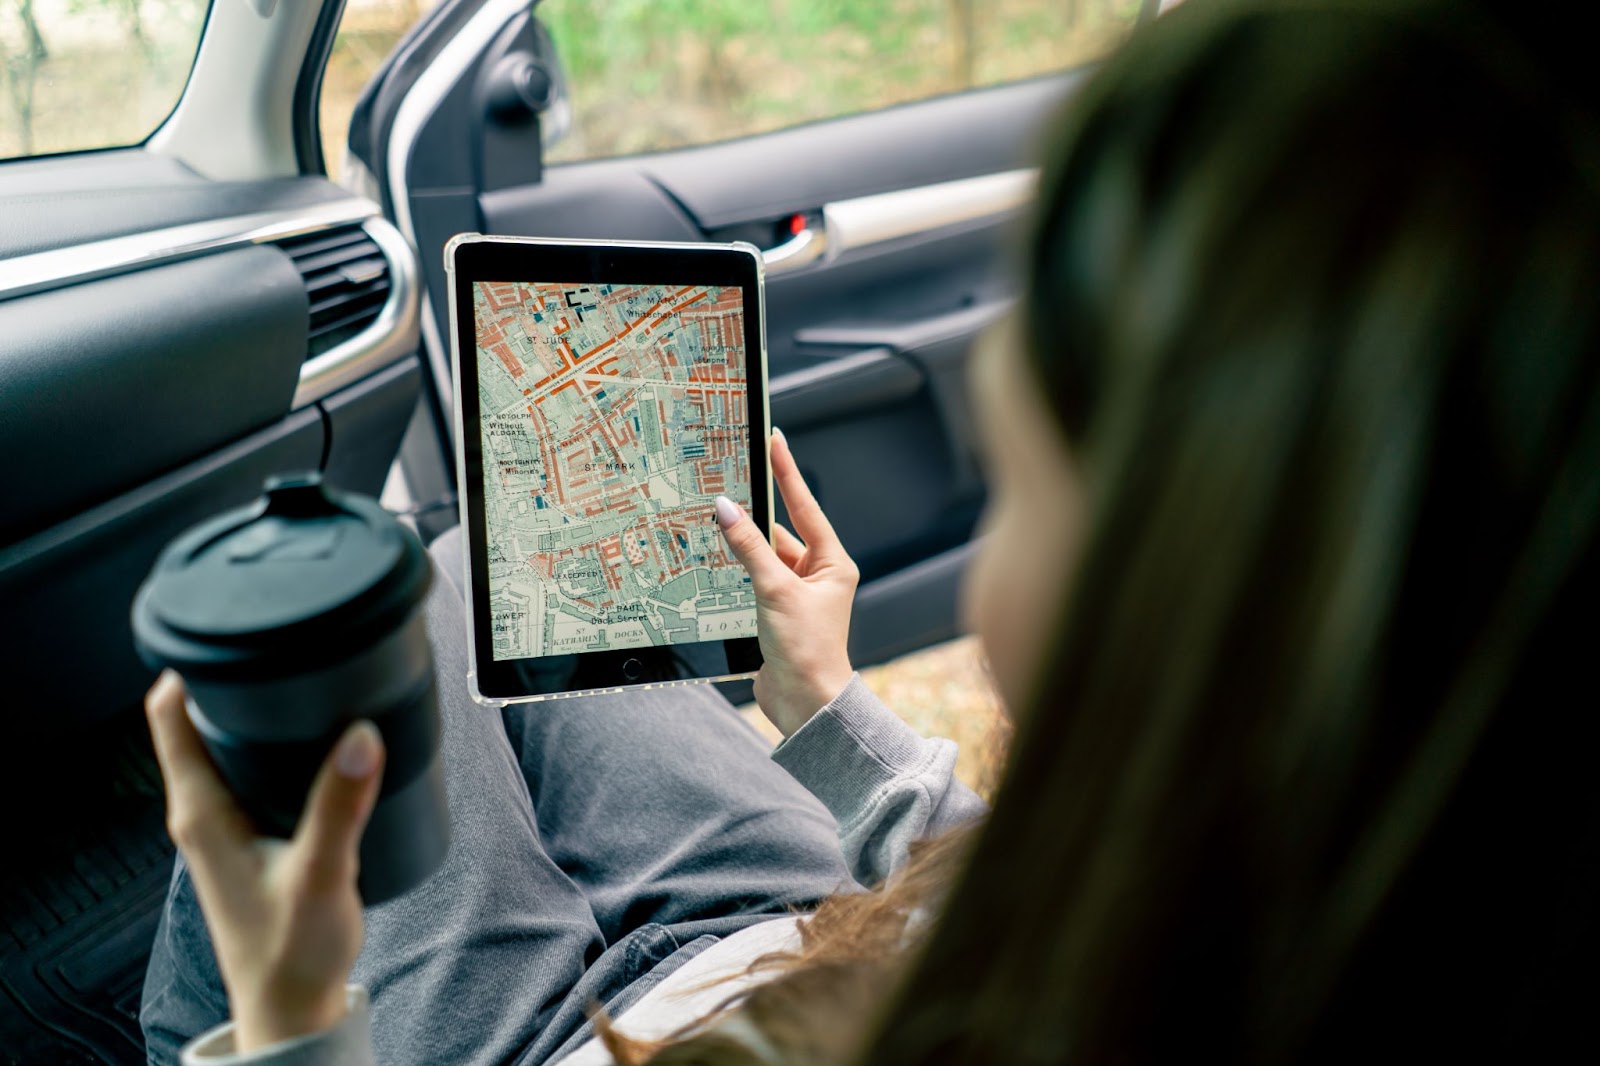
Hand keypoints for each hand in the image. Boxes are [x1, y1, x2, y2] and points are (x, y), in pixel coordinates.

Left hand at [144, 671, 383, 1051]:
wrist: (291, 1003)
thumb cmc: (291, 951)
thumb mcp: (322, 874)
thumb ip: (340, 803)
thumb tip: (360, 736)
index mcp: (200, 811)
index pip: (168, 717)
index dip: (190, 665)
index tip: (231, 626)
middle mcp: (202, 810)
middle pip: (199, 717)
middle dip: (235, 676)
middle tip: (285, 641)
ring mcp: (222, 822)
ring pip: (226, 742)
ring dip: (256, 710)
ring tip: (305, 677)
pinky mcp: (248, 833)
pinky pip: (251, 767)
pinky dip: (274, 742)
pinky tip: (318, 739)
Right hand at [717, 428, 858, 736]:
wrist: (806, 704)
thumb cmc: (807, 649)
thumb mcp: (775, 590)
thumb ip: (748, 548)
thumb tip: (726, 509)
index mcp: (833, 563)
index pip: (805, 507)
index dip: (787, 473)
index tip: (774, 441)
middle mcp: (818, 576)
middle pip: (780, 532)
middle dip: (753, 514)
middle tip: (726, 480)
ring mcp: (796, 595)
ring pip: (762, 558)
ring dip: (740, 547)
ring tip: (711, 522)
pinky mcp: (776, 614)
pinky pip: (752, 581)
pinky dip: (734, 572)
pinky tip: (712, 561)